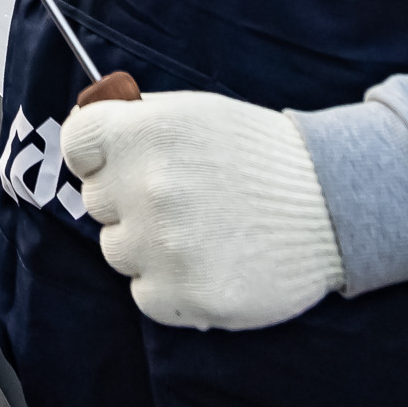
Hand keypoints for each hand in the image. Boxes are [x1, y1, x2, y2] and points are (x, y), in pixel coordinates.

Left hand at [61, 89, 343, 331]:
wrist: (331, 203)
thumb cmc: (259, 155)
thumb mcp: (196, 112)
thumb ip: (138, 120)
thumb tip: (89, 134)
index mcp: (146, 132)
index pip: (77, 143)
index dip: (96, 154)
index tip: (116, 162)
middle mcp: (148, 186)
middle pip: (97, 201)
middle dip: (129, 199)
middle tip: (182, 197)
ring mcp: (164, 244)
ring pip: (117, 250)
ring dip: (148, 245)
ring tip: (200, 231)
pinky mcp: (185, 293)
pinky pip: (145, 294)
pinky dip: (169, 285)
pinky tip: (208, 262)